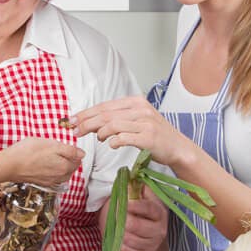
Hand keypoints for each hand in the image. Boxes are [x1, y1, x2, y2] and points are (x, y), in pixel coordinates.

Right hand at [3, 137, 83, 187]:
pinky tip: (45, 163)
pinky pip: (53, 177)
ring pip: (62, 172)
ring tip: (52, 155)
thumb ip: (69, 150)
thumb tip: (82, 154)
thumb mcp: (51, 145)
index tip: (67, 145)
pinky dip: (52, 170)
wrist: (9, 165)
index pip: (78, 159)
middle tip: (59, 148)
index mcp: (65, 167)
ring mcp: (50, 181)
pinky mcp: (41, 182)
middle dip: (69, 158)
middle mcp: (60, 177)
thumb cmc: (27, 152)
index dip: (74, 150)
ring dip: (61, 164)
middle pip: (71, 167)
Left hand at [71, 96, 185, 167]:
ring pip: (112, 125)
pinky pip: (124, 138)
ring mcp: (145, 123)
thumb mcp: (137, 120)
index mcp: (136, 102)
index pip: (105, 106)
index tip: (72, 120)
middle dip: (86, 122)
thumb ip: (117, 119)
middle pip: (106, 114)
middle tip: (75, 131)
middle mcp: (141, 109)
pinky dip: (113, 141)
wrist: (178, 148)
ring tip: (97, 139)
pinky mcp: (148, 137)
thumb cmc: (155, 136)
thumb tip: (91, 122)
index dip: (86, 113)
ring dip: (99, 133)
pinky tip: (110, 145)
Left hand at [120, 185, 168, 250]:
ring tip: (116, 227)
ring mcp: (153, 244)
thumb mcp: (137, 195)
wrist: (142, 229)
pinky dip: (122, 248)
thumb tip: (129, 177)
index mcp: (159, 211)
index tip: (124, 203)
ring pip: (132, 241)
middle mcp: (160, 229)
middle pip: (138, 226)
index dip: (135, 206)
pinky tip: (120, 240)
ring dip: (119, 234)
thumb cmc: (136, 209)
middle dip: (123, 221)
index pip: (149, 208)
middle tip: (115, 216)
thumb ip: (135, 187)